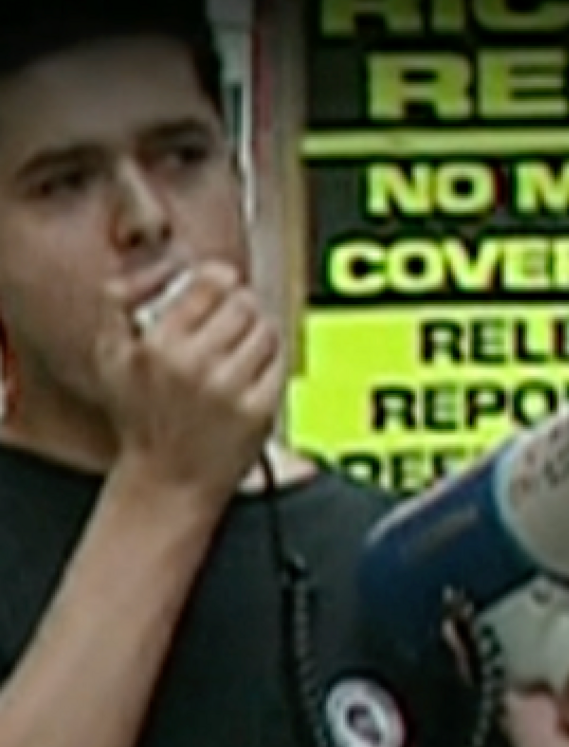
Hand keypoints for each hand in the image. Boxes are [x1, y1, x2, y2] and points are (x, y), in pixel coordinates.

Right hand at [93, 261, 282, 501]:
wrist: (168, 479)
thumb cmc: (141, 417)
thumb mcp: (111, 355)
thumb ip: (123, 302)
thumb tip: (162, 266)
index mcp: (156, 345)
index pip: (211, 283)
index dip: (221, 280)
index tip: (222, 284)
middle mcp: (194, 365)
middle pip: (244, 304)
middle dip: (241, 306)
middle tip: (231, 320)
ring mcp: (230, 388)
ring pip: (266, 330)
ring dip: (259, 332)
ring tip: (239, 348)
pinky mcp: (259, 409)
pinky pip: (280, 362)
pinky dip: (271, 360)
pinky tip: (251, 372)